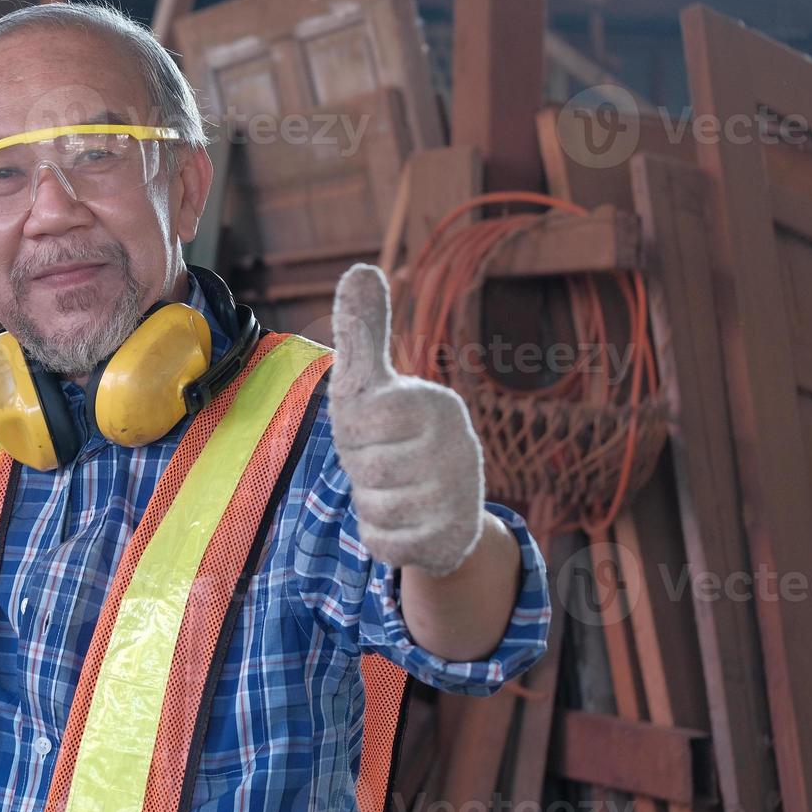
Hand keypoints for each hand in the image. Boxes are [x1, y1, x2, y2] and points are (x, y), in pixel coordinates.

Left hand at [327, 263, 483, 576]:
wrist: (443, 508)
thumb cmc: (393, 435)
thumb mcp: (373, 384)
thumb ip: (363, 333)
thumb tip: (359, 268)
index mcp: (436, 403)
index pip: (361, 419)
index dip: (354, 430)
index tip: (373, 428)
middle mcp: (458, 446)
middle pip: (364, 466)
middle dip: (361, 469)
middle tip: (385, 462)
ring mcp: (458, 496)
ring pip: (372, 506)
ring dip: (372, 502)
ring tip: (396, 490)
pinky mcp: (448, 540)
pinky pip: (383, 543)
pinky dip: (382, 536)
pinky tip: (406, 523)